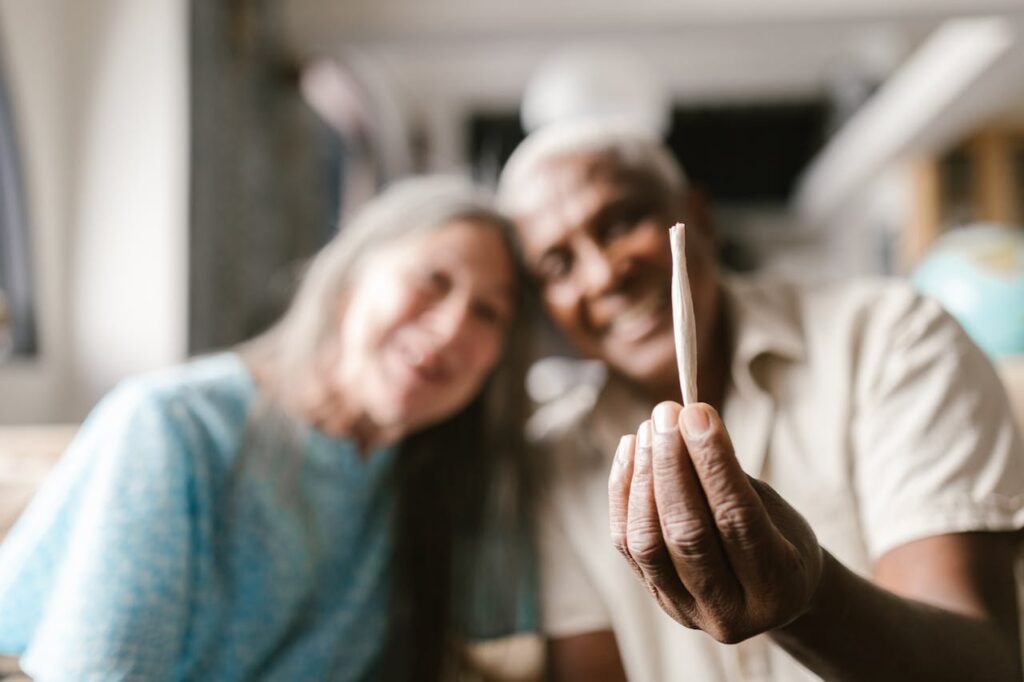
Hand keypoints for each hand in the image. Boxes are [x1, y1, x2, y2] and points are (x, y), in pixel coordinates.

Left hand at [608, 401, 823, 642]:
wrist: (770, 597)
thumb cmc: (779, 538)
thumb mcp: (776, 510)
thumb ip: (733, 479)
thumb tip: (687, 423)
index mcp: (778, 586)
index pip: (737, 517)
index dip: (713, 462)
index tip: (696, 413)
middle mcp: (730, 610)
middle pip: (687, 533)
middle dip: (671, 465)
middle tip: (665, 414)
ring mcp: (687, 610)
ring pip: (648, 542)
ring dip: (643, 477)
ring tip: (647, 429)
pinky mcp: (656, 598)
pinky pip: (626, 543)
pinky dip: (623, 492)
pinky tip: (630, 452)